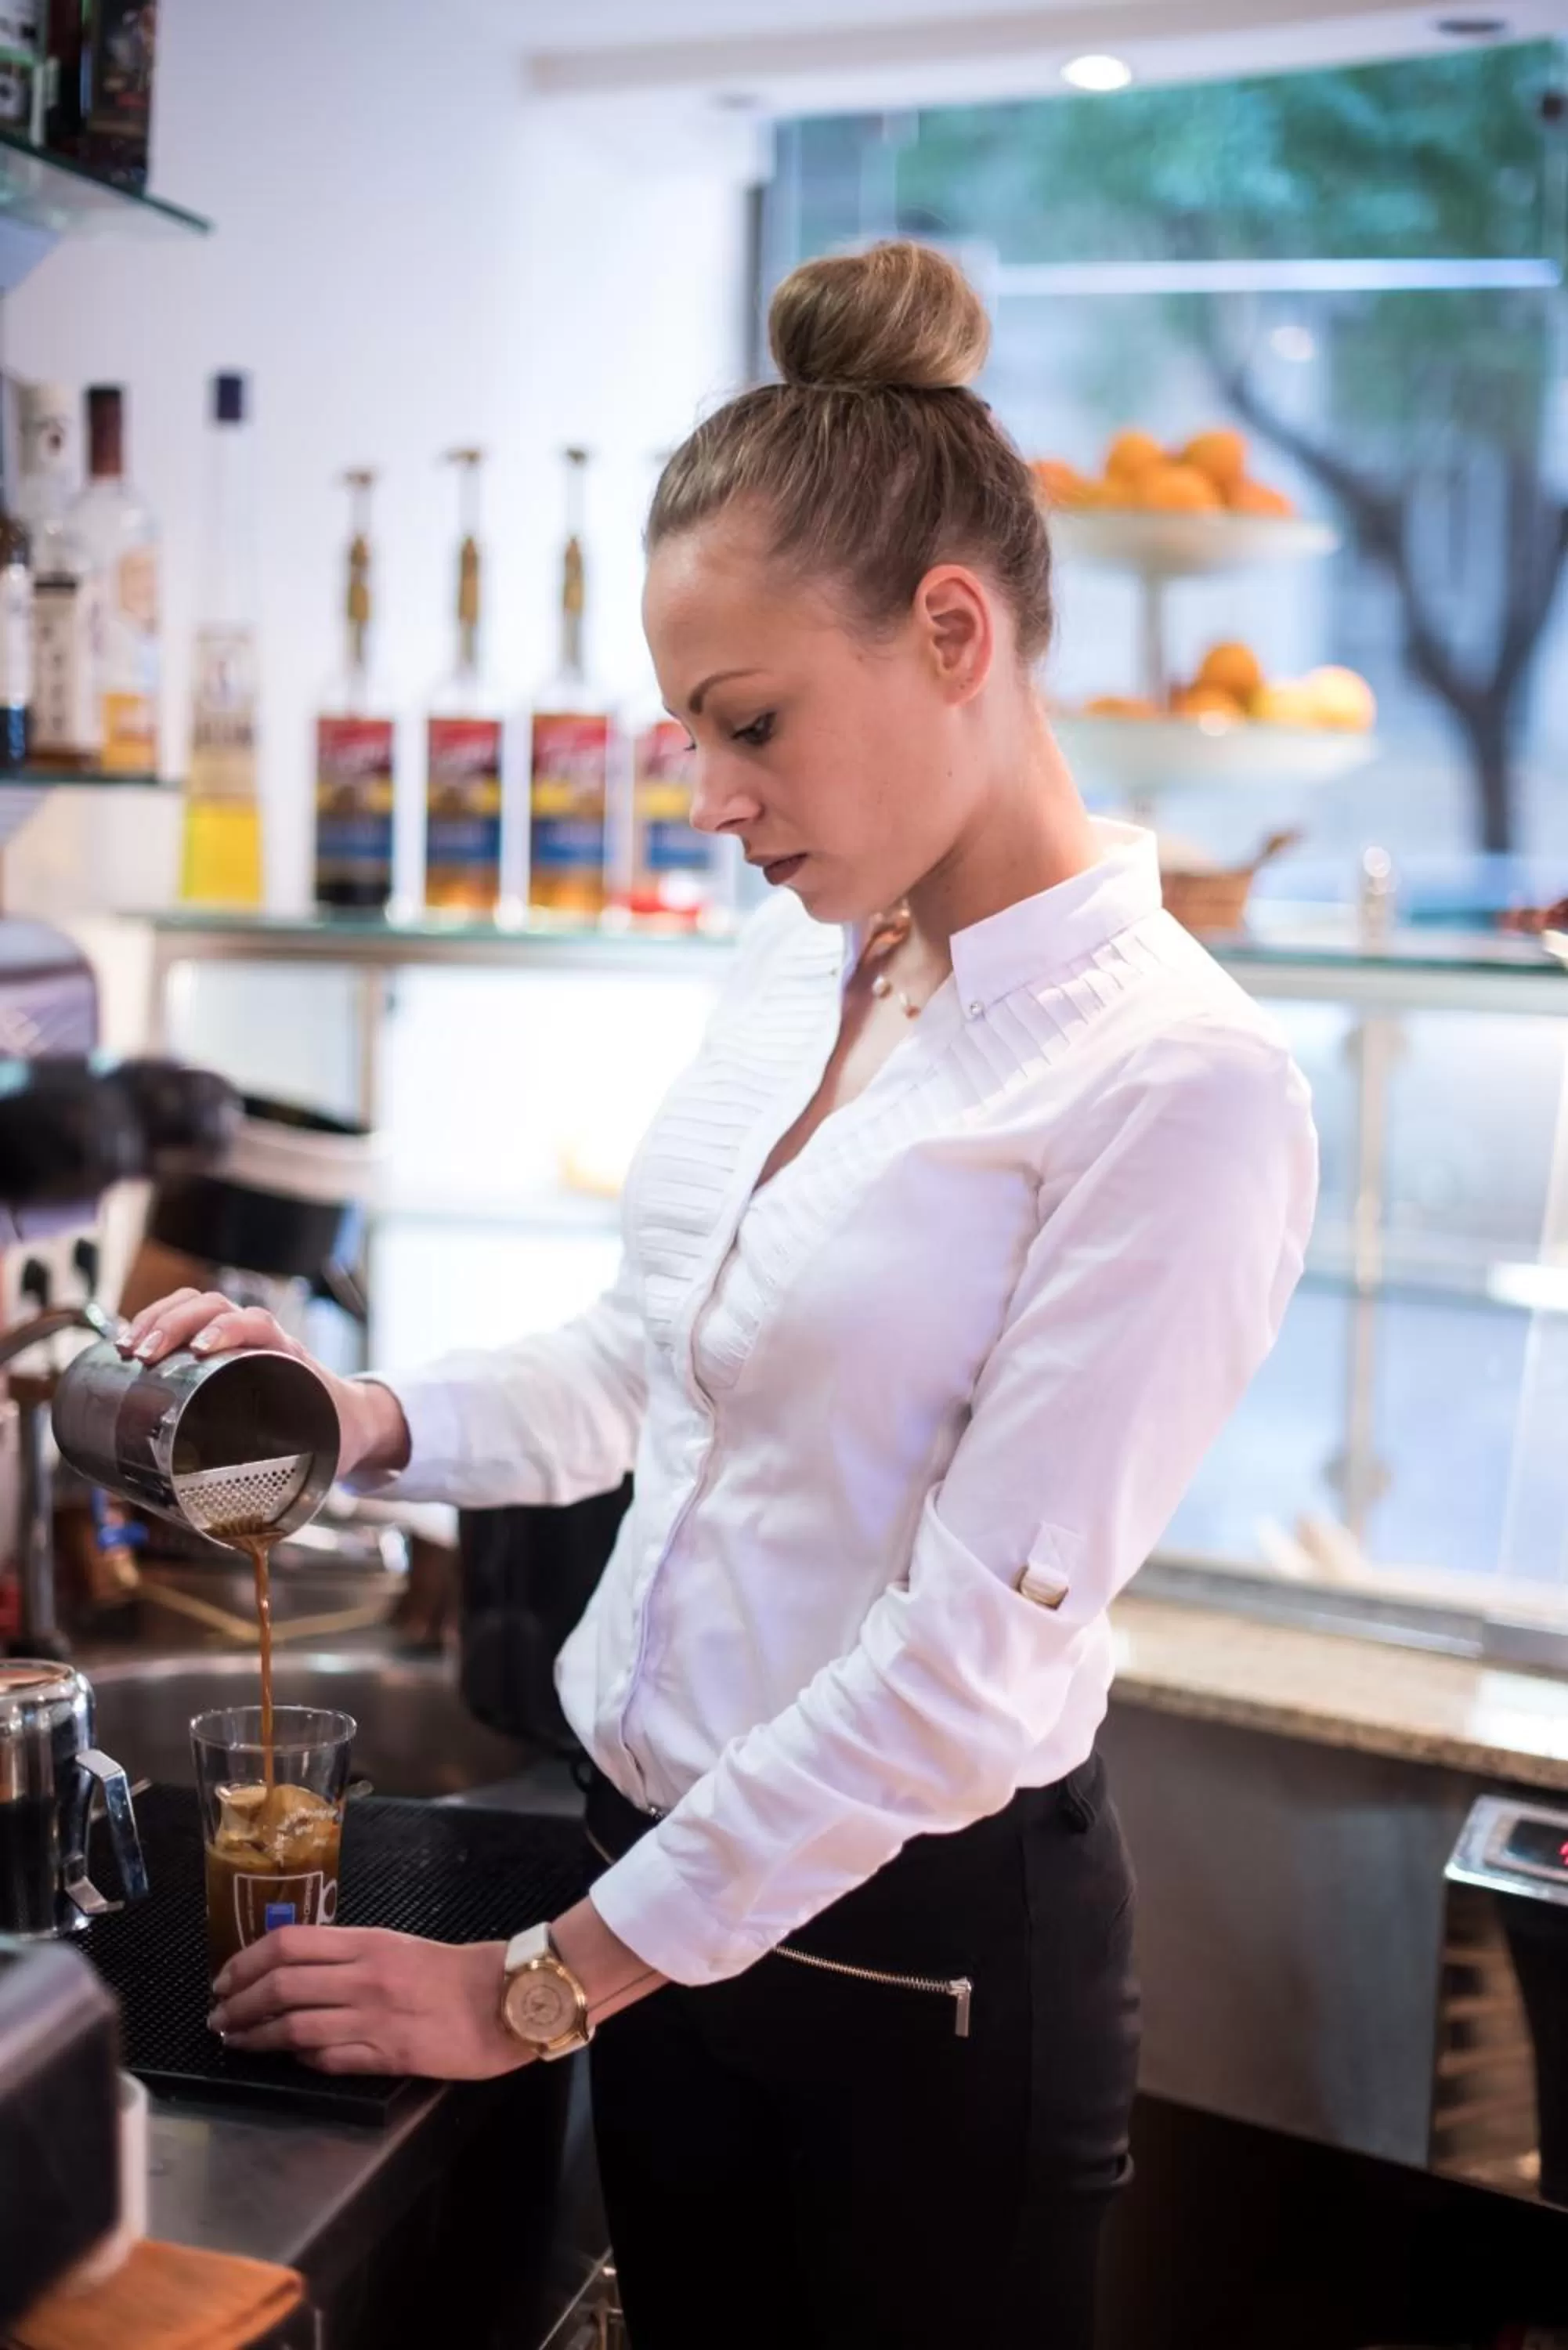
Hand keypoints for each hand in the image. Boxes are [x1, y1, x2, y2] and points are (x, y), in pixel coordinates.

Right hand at [118, 1289, 408, 1479]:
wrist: (354, 1416)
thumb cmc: (337, 1432)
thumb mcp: (321, 1452)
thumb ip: (294, 1491)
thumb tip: (261, 1541)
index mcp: (288, 1355)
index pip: (255, 1322)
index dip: (227, 1328)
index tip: (201, 1350)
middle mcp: (262, 1338)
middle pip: (213, 1306)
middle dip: (172, 1323)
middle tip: (142, 1353)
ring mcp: (239, 1337)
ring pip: (194, 1306)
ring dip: (156, 1318)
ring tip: (127, 1347)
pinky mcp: (219, 1347)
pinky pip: (186, 1318)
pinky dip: (155, 1322)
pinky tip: (128, 1345)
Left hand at [210, 1926, 533, 2077]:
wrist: (506, 1999)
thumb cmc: (454, 1971)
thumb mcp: (397, 1947)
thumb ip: (349, 1956)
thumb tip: (293, 1971)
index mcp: (367, 1942)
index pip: (289, 1944)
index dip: (245, 1962)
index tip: (224, 1979)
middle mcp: (364, 1976)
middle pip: (281, 1986)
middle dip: (238, 2004)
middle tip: (217, 2018)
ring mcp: (374, 2018)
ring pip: (294, 2027)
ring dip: (256, 2037)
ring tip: (236, 2042)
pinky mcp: (387, 2055)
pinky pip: (328, 2059)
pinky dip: (299, 2060)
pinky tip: (286, 2060)